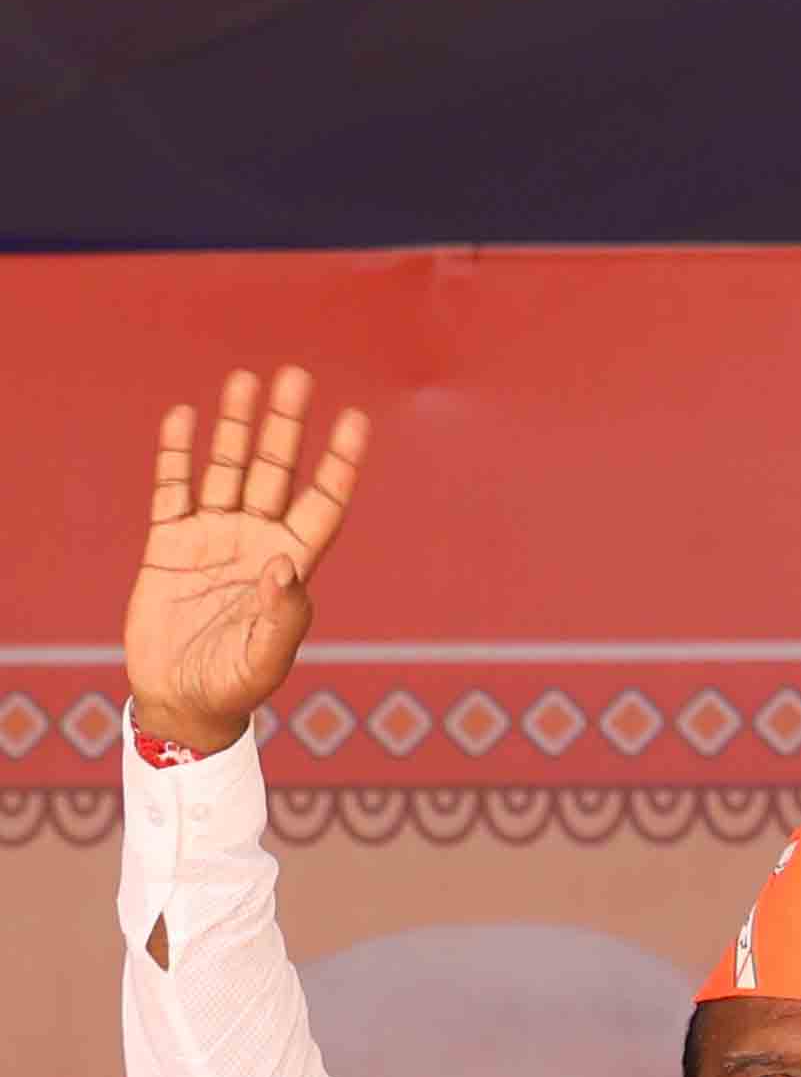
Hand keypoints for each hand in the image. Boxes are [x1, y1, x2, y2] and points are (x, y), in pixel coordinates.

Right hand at [129, 367, 372, 757]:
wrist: (182, 700)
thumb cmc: (234, 686)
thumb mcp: (265, 659)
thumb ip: (282, 617)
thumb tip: (284, 565)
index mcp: (291, 565)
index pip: (323, 503)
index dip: (339, 463)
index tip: (355, 420)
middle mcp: (256, 541)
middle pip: (277, 472)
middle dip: (287, 426)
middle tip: (297, 376)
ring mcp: (212, 537)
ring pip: (228, 469)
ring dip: (236, 427)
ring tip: (244, 380)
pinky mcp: (168, 542)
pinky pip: (173, 488)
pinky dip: (177, 454)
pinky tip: (185, 417)